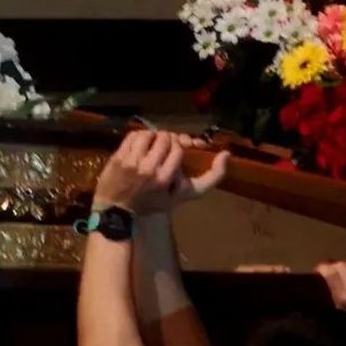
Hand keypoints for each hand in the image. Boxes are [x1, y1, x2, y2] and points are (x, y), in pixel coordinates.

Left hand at [92, 130, 227, 216]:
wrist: (118, 210)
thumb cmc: (153, 203)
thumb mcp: (183, 195)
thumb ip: (210, 178)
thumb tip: (227, 155)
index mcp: (165, 180)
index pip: (178, 149)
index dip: (179, 146)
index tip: (177, 150)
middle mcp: (148, 170)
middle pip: (165, 139)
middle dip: (167, 140)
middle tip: (165, 146)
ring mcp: (131, 163)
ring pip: (149, 134)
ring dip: (154, 136)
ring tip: (153, 144)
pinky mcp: (118, 158)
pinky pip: (133, 136)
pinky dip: (140, 137)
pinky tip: (141, 144)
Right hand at [316, 262, 345, 339]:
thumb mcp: (339, 312)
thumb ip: (332, 295)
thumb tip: (323, 278)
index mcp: (344, 299)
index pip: (331, 274)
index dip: (322, 268)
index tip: (317, 270)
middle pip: (340, 266)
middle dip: (332, 266)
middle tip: (328, 270)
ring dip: (344, 266)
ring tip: (341, 271)